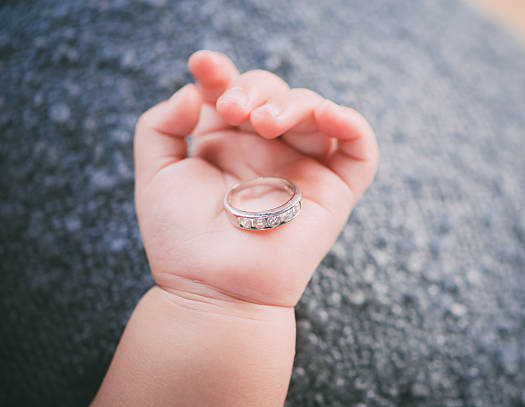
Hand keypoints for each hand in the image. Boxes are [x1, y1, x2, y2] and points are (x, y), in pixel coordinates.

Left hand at [134, 50, 377, 306]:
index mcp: (228, 143)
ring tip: (264, 122)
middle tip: (232, 111)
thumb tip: (191, 93)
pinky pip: (360, 149)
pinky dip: (352, 125)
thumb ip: (161, 125)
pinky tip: (328, 115)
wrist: (213, 289)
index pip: (234, 91)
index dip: (221, 72)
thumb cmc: (182, 239)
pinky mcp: (335, 189)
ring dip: (292, 104)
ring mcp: (303, 167)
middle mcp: (268, 151)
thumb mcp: (156, 174)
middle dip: (255, 89)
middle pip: (276, 94)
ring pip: (316, 112)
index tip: (203, 65)